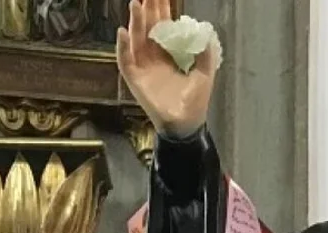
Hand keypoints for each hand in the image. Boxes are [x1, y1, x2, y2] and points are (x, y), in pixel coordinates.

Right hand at [116, 0, 219, 138]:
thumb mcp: (204, 75)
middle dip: (148, 10)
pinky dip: (122, 47)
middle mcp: (153, 57)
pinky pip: (125, 61)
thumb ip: (204, 55)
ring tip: (136, 4)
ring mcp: (142, 67)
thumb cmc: (195, 102)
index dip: (162, 11)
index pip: (163, 27)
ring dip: (135, 22)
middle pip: (147, 28)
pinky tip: (123, 32)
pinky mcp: (135, 80)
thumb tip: (205, 32)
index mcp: (168, 54)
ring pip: (136, 40)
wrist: (186, 125)